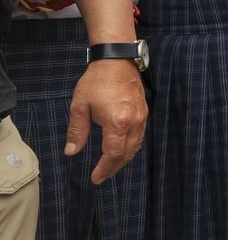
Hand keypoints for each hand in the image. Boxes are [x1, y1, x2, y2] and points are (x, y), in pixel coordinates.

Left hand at [65, 59, 146, 183]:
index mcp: (117, 124)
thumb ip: (77, 131)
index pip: (113, 154)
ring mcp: (142, 118)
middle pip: (127, 154)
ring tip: (110, 166)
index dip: (104, 169)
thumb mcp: (80, 106)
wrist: (117, 61)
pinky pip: (140, 137)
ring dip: (123, 159)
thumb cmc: (96, 82)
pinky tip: (121, 149)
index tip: (94, 178)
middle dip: (114, 168)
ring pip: (136, 146)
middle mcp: (134, 123)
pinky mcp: (144, 112)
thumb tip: (71, 152)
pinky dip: (131, 148)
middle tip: (102, 176)